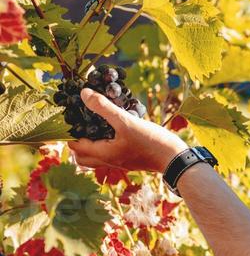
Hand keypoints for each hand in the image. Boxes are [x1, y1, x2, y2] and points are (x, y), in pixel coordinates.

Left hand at [69, 89, 187, 172]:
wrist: (174, 159)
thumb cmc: (150, 142)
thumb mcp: (126, 121)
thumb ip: (103, 107)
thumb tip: (84, 93)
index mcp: (103, 153)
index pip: (75, 146)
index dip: (69, 133)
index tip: (69, 117)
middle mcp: (108, 161)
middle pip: (81, 158)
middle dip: (76, 142)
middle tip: (79, 124)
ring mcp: (119, 162)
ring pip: (95, 158)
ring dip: (90, 146)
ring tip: (93, 127)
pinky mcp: (129, 160)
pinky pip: (109, 155)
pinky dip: (104, 145)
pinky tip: (113, 131)